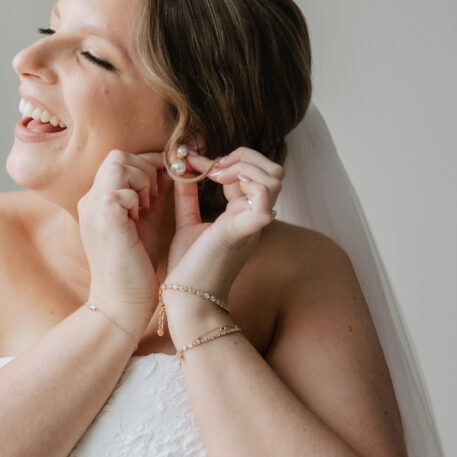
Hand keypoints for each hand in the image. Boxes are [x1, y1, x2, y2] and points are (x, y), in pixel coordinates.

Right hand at [77, 148, 169, 333]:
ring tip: (147, 208)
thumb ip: (154, 195)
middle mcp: (89, 200)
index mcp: (97, 201)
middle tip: (155, 199)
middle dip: (145, 171)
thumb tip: (171, 170)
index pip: (119, 160)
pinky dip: (139, 199)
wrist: (122, 302)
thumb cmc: (135, 267)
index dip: (146, 165)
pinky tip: (140, 220)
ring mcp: (93, 208)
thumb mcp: (146, 221)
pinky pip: (123, 189)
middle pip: (118, 156)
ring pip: (119, 165)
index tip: (164, 183)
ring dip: (142, 182)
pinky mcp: (104, 218)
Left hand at [160, 146, 283, 321]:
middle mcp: (254, 217)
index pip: (253, 173)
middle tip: (214, 167)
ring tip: (217, 174)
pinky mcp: (243, 231)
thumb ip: (188, 197)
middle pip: (273, 171)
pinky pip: (263, 200)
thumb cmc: (189, 268)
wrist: (187, 299)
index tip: (194, 160)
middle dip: (244, 157)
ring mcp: (252, 224)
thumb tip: (182, 170)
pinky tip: (222, 183)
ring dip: (245, 166)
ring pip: (274, 178)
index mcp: (243, 215)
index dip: (227, 159)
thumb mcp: (188, 223)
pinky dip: (248, 182)